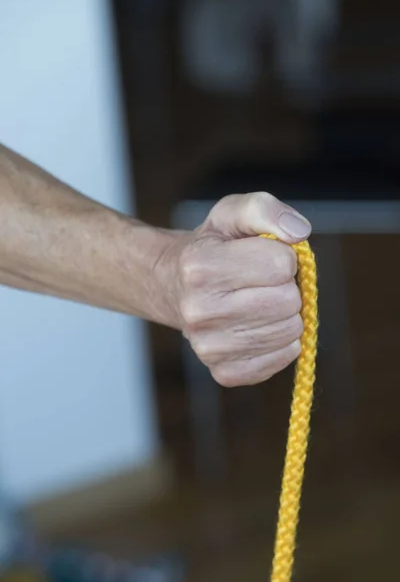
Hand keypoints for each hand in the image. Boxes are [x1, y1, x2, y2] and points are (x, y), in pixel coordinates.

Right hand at [173, 192, 310, 386]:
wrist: (175, 286)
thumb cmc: (212, 248)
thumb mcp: (231, 213)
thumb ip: (264, 209)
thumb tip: (299, 232)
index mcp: (200, 267)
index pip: (281, 265)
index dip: (281, 256)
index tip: (262, 256)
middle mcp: (199, 311)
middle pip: (288, 301)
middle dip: (285, 286)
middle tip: (262, 282)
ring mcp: (209, 347)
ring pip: (289, 332)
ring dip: (285, 314)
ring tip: (259, 302)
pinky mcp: (223, 371)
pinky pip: (281, 359)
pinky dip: (280, 342)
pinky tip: (259, 326)